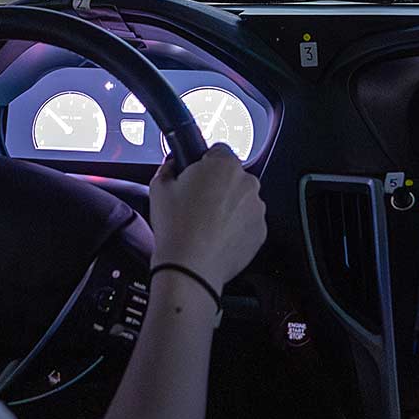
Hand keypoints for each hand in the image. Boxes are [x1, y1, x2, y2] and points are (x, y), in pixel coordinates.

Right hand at [147, 146, 266, 290]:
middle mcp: (246, 183)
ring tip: (204, 223)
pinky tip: (216, 236)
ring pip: (241, 200)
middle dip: (216, 186)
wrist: (190, 267)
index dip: (203, 163)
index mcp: (224, 166)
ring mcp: (257, 208)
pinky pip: (247, 222)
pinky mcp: (260, 231)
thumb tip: (173, 165)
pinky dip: (236, 227)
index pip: (218, 151)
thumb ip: (168, 167)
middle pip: (231, 177)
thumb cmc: (176, 229)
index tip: (196, 176)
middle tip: (196, 202)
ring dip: (227, 207)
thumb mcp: (159, 188)